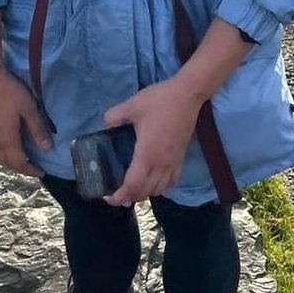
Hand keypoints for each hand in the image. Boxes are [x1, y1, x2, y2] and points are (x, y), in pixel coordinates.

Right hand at [0, 68, 51, 177]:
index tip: (41, 173)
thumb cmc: (10, 91)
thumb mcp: (29, 108)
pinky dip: (0, 148)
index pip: (19, 163)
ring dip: (8, 159)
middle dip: (19, 168)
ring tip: (19, 156)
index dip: (30, 170)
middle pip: (6, 162)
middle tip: (31, 168)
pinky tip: (4, 139)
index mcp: (7, 138)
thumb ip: (37, 130)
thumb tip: (46, 150)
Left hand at [102, 77, 202, 205]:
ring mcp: (173, 162)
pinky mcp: (181, 158)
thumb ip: (114, 117)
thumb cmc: (159, 101)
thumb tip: (105, 125)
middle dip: (128, 197)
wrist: (187, 95)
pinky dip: (159, 187)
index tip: (107, 196)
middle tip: (116, 191)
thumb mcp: (132, 106)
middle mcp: (161, 164)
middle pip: (144, 193)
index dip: (119, 196)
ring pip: (158, 190)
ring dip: (144, 193)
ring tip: (132, 186)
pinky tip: (153, 179)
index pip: (132, 186)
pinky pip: (170, 182)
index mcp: (147, 155)